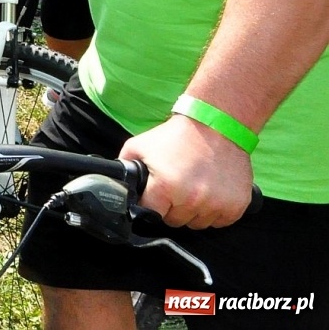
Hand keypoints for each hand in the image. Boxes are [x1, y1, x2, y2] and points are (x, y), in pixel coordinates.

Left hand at [121, 115, 255, 228]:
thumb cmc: (177, 136)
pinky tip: (210, 193)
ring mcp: (216, 205)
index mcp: (166, 187)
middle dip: (171, 208)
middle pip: (174, 221)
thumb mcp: (140, 145)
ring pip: (197, 224)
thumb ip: (125, 165)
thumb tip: (115, 183)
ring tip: (193, 188)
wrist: (216, 127)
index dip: (150, 205)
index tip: (153, 197)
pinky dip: (214, 212)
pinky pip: (219, 222)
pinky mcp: (235, 207)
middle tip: (175, 188)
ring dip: (193, 211)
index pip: (151, 214)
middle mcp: (191, 200)